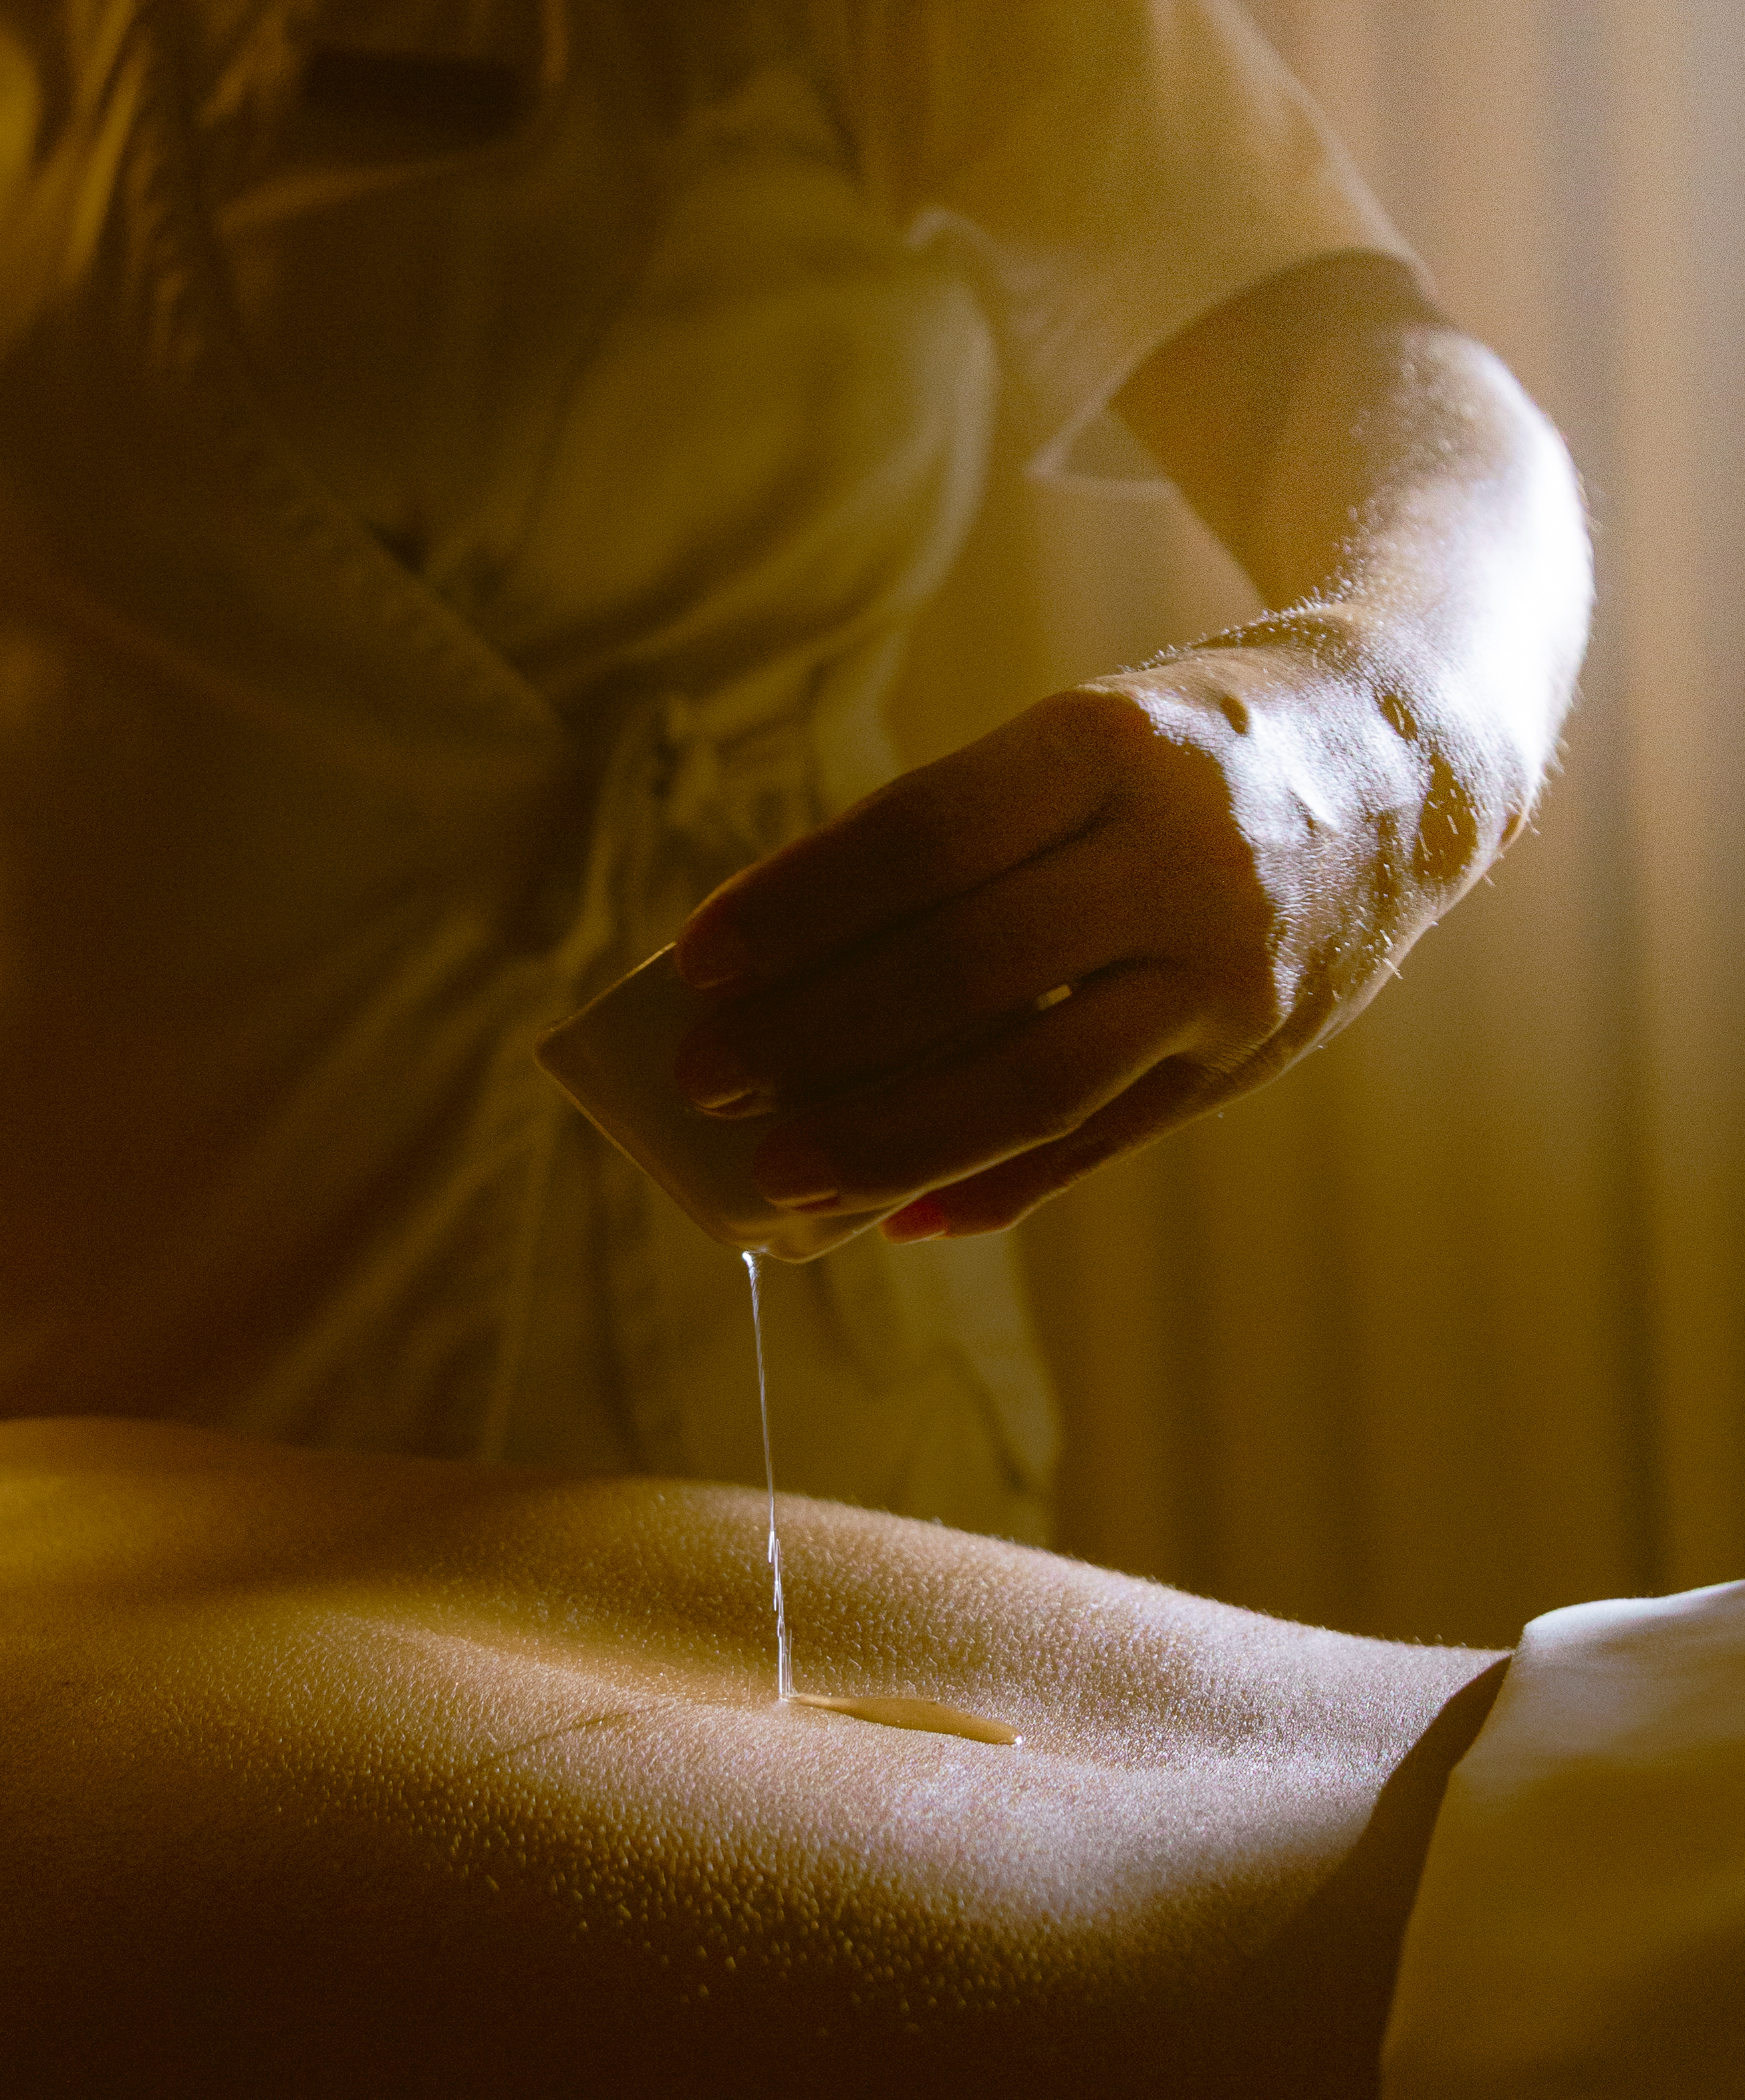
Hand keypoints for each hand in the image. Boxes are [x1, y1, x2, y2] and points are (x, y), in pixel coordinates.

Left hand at [672, 616, 1507, 1238]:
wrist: (1418, 758)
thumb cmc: (1196, 744)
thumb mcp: (1086, 734)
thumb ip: (965, 842)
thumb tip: (799, 973)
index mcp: (1115, 744)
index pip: (921, 838)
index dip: (797, 908)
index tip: (697, 961)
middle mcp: (1181, 858)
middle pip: (963, 969)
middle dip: (815, 1036)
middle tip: (707, 1078)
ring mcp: (1226, 971)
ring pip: (1030, 1081)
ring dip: (887, 1138)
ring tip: (781, 1173)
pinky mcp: (1250, 1057)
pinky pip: (1100, 1141)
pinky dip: (994, 1186)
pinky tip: (903, 1212)